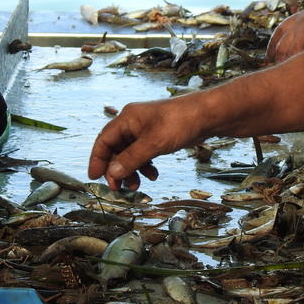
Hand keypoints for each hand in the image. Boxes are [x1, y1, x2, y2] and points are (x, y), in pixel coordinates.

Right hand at [88, 98, 206, 190]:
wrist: (208, 115)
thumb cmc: (180, 122)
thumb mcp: (153, 143)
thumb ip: (131, 159)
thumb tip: (112, 174)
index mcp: (127, 118)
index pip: (103, 140)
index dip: (97, 159)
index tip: (95, 178)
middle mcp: (134, 123)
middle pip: (115, 149)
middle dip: (116, 169)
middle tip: (118, 188)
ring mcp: (146, 129)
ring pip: (130, 153)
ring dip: (131, 170)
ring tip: (137, 185)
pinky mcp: (158, 136)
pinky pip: (144, 153)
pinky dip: (145, 165)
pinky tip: (153, 175)